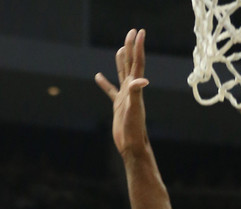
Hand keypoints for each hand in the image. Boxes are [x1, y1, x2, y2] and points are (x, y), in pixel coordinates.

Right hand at [95, 28, 149, 156]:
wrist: (131, 145)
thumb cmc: (134, 128)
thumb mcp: (134, 109)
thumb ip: (136, 92)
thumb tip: (142, 80)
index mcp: (135, 87)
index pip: (137, 62)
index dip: (138, 47)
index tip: (139, 31)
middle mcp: (131, 89)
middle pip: (130, 64)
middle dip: (131, 48)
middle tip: (131, 32)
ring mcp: (124, 96)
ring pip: (122, 74)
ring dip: (121, 61)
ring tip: (120, 49)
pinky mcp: (118, 105)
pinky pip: (110, 91)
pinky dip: (105, 84)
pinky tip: (98, 77)